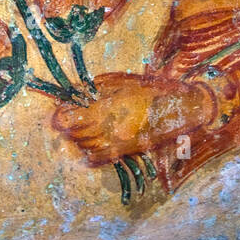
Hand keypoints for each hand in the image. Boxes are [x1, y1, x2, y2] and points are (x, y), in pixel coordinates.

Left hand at [52, 72, 213, 163]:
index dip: (61, 116)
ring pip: (85, 146)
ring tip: (83, 127)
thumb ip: (98, 87)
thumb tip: (76, 91)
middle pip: (76, 134)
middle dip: (70, 125)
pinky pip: (98, 157)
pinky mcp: (125, 152)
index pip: (72, 119)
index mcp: (108, 108)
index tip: (58, 111)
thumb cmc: (152, 90)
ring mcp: (117, 142)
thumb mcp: (124, 81)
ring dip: (79, 137)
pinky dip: (89, 152)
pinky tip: (91, 144)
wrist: (180, 109)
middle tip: (70, 116)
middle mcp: (109, 128)